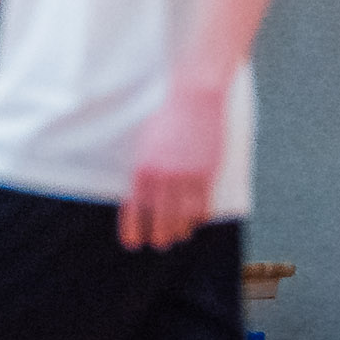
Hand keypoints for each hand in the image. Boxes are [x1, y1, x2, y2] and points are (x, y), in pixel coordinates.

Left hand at [122, 87, 225, 251]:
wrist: (192, 94)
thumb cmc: (164, 113)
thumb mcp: (145, 140)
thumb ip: (144, 166)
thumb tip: (141, 188)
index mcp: (141, 168)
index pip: (134, 207)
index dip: (133, 227)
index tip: (132, 243)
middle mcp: (162, 176)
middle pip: (159, 216)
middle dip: (158, 234)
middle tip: (159, 245)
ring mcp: (186, 175)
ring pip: (182, 214)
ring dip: (179, 229)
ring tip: (177, 239)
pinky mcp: (207, 171)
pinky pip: (203, 202)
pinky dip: (199, 216)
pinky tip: (197, 223)